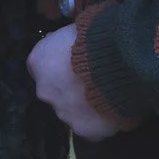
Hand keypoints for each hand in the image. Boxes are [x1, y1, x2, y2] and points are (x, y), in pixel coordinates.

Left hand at [28, 25, 130, 141]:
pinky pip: (91, 127)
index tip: (74, 62)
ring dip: (85, 104)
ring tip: (108, 93)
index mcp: (39, 61)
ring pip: (72, 111)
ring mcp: (63, 113)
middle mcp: (44, 90)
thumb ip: (68, 41)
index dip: (59, 64)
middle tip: (93, 79)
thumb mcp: (76, 27)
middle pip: (54, 91)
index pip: (42, 66)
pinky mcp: (83, 130)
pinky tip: (114, 108)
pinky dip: (101, 121)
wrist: (120, 61)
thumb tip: (76, 42)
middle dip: (70, 87)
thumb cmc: (97, 35)